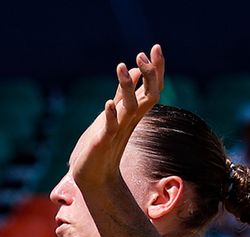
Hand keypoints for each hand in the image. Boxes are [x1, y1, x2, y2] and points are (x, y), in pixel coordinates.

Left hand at [68, 45, 164, 189]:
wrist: (93, 176)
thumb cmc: (103, 144)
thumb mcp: (114, 113)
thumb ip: (125, 93)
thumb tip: (135, 70)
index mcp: (134, 114)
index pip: (152, 88)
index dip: (156, 69)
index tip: (156, 47)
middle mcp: (130, 121)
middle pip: (150, 95)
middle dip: (149, 74)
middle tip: (141, 54)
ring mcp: (118, 131)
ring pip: (130, 108)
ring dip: (126, 87)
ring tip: (120, 67)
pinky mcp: (103, 142)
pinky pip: (110, 128)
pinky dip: (111, 116)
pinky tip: (109, 103)